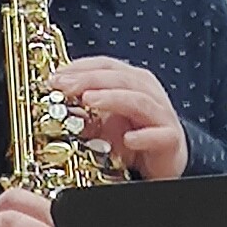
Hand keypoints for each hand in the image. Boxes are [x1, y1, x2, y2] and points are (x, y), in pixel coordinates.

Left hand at [54, 55, 188, 180]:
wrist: (166, 160)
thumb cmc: (137, 133)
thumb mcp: (106, 121)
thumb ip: (86, 111)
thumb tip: (60, 104)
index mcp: (133, 82)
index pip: (107, 66)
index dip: (81, 67)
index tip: (57, 76)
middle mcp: (148, 93)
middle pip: (120, 79)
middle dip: (90, 80)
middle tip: (65, 86)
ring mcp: (161, 115)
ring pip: (139, 101)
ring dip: (112, 99)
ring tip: (89, 101)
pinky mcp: (170, 139)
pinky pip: (159, 135)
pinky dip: (144, 136)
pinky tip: (128, 140)